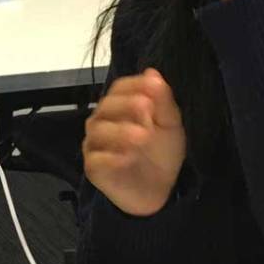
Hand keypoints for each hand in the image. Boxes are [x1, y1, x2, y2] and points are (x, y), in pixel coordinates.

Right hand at [83, 69, 186, 216]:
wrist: (161, 190)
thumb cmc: (162, 153)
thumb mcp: (170, 124)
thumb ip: (162, 100)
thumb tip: (152, 72)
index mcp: (120, 106)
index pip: (120, 87)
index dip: (136, 85)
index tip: (155, 89)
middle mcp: (102, 121)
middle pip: (107, 105)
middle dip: (128, 105)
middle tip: (148, 111)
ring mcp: (94, 145)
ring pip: (99, 131)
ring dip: (121, 131)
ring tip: (143, 137)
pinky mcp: (93, 168)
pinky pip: (97, 159)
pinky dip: (112, 157)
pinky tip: (130, 157)